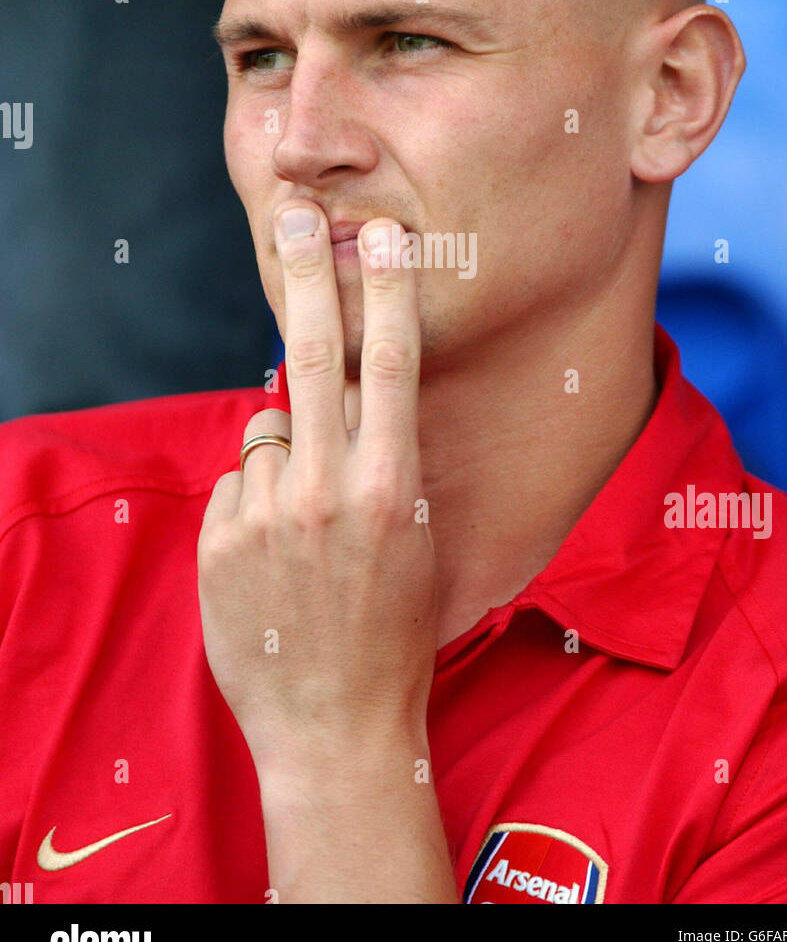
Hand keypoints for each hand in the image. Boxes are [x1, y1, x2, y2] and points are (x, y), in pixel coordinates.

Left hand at [197, 204, 436, 781]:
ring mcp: (269, 516)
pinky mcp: (220, 541)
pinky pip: (240, 483)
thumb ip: (379, 462)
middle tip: (299, 215)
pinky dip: (256, 501)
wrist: (337, 726)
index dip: (389, 290)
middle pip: (315, 354)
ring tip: (308, 530)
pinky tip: (275, 556)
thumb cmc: (392, 631)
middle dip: (310, 275)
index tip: (386, 235)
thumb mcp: (411, 539)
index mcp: (393, 487)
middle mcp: (329, 490)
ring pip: (271, 430)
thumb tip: (330, 399)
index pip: (391, 364)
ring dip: (288, 456)